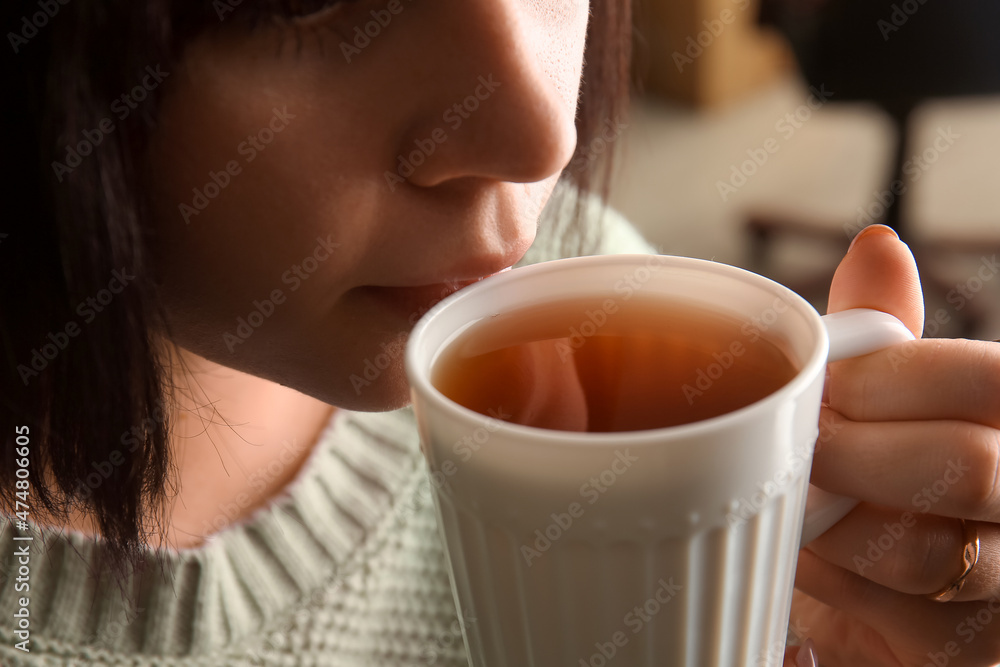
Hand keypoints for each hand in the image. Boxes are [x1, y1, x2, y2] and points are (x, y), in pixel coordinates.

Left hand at [786, 225, 999, 665]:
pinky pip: (888, 622)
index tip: (830, 386)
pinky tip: (808, 568)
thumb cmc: (892, 488)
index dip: (899, 375)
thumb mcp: (896, 414)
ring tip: (796, 506)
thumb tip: (876, 244)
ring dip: (829, 523)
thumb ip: (892, 343)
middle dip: (851, 450)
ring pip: (918, 551)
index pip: (993, 381)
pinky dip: (828, 586)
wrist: (888, 609)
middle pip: (964, 465)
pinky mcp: (965, 659)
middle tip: (794, 446)